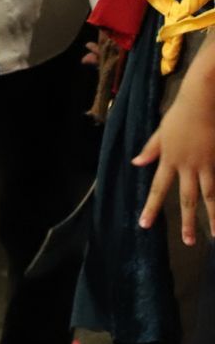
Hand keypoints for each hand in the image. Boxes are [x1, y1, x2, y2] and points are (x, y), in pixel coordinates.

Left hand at [136, 63, 214, 243]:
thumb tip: (136, 163)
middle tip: (187, 242)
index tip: (145, 224)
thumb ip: (151, 148)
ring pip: (210, 197)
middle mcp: (188, 166)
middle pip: (186, 199)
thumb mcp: (161, 131)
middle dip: (187, 222)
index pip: (158, 188)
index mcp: (169, 159)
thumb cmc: (180, 113)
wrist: (202, 100)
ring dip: (213, 218)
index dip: (152, 207)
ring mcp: (208, 164)